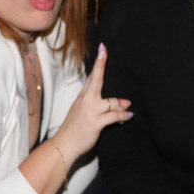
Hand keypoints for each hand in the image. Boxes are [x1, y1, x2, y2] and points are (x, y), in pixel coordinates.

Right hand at [51, 44, 131, 158]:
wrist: (64, 144)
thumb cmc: (75, 128)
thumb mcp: (86, 112)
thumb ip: (106, 106)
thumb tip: (126, 102)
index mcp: (83, 96)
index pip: (92, 76)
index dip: (98, 62)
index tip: (102, 48)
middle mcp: (86, 100)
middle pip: (96, 79)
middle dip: (101, 64)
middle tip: (105, 50)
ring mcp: (90, 110)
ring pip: (112, 102)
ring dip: (121, 107)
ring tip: (126, 112)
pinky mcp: (96, 122)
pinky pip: (115, 116)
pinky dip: (123, 116)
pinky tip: (128, 117)